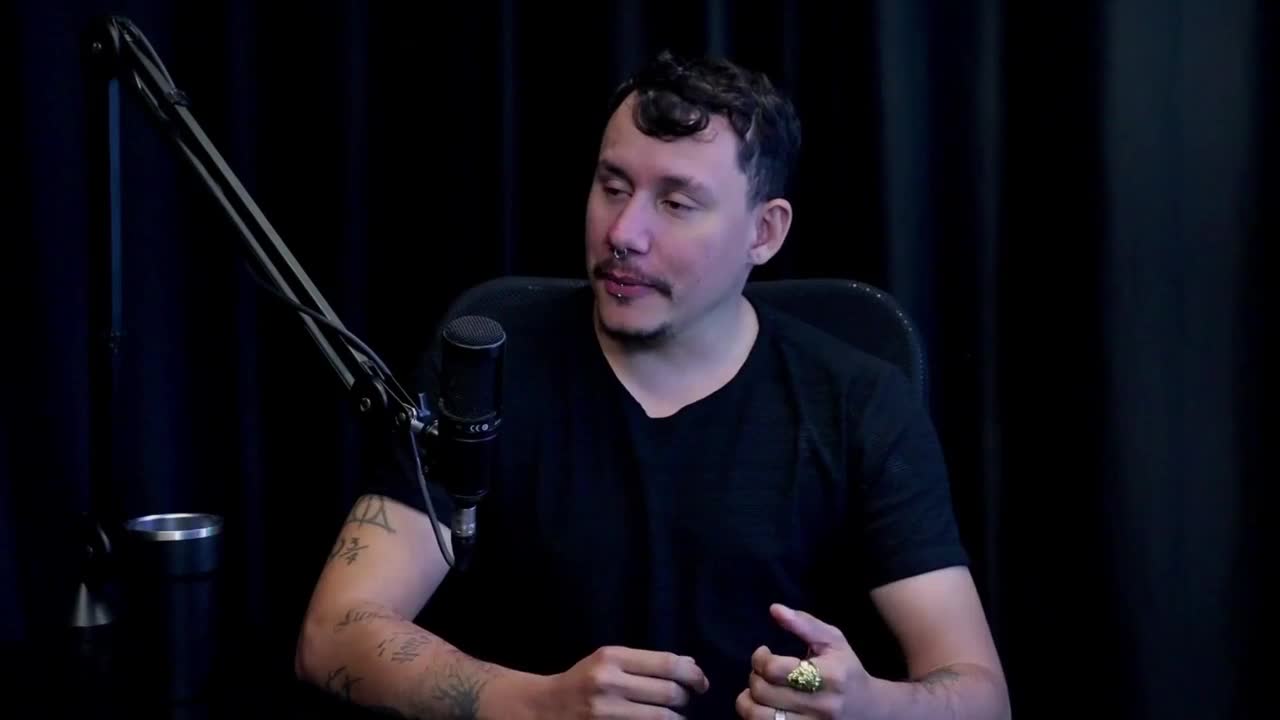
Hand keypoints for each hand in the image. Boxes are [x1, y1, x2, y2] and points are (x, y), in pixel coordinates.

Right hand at [543, 645, 710, 718]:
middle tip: (684, 700)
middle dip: (684, 698)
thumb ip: (646, 662)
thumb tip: (689, 665)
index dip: (693, 674)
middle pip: (669, 693)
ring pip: (663, 718)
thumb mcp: (608, 661)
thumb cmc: (582, 680)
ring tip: (674, 716)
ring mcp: (606, 713)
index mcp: (612, 658)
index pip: (667, 664)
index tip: (701, 682)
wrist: (544, 708)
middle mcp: (609, 683)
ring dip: (676, 719)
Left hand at [735, 604, 873, 719]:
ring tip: (756, 692)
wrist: (870, 710)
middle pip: (764, 692)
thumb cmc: (847, 670)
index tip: (763, 652)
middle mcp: (821, 705)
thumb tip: (774, 609)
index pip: (775, 669)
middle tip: (761, 672)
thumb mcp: (833, 641)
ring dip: (748, 702)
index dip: (759, 658)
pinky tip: (763, 707)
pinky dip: (755, 717)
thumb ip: (804, 624)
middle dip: (754, 677)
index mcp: (829, 676)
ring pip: (759, 718)